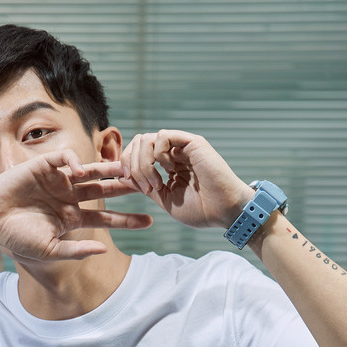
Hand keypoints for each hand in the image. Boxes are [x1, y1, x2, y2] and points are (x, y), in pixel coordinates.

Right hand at [0, 149, 152, 261]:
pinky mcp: (44, 166)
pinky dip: (74, 161)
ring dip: (108, 169)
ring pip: (90, 172)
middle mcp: (69, 197)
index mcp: (72, 218)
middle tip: (147, 186)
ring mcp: (58, 181)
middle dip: (125, 188)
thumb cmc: (16, 238)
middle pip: (104, 191)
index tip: (149, 223)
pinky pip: (66, 158)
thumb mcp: (49, 250)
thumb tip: (103, 251)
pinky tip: (78, 171)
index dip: (127, 220)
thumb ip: (76, 250)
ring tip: (126, 168)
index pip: (106, 218)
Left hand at [120, 130, 251, 229]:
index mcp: (167, 166)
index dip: (126, 165)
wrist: (224, 212)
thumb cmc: (201, 210)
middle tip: (142, 186)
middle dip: (131, 163)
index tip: (129, 183)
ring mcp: (182, 147)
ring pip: (147, 139)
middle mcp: (173, 154)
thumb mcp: (164, 200)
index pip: (136, 153)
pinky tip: (166, 171)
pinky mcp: (192, 143)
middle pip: (138, 143)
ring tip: (154, 184)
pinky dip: (157, 153)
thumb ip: (145, 186)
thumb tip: (122, 174)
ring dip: (143, 163)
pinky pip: (163, 135)